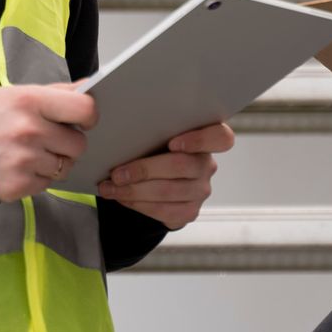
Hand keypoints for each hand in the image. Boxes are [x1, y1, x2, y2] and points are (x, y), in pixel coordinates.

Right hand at [0, 83, 96, 202]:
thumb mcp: (17, 94)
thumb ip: (55, 92)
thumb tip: (88, 85)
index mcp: (31, 101)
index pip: (84, 108)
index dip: (89, 116)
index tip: (83, 120)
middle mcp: (30, 130)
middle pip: (78, 143)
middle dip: (69, 143)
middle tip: (50, 140)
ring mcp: (25, 160)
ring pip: (65, 166)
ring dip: (55, 162)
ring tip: (33, 154)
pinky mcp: (20, 184)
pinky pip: (48, 183)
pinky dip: (39, 177)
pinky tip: (22, 167)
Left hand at [95, 121, 235, 228]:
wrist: (156, 178)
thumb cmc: (155, 146)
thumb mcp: (158, 132)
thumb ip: (153, 125)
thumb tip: (119, 120)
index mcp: (207, 138)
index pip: (221, 138)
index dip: (199, 140)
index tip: (172, 142)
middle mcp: (207, 165)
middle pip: (181, 166)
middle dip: (144, 170)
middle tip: (117, 173)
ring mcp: (201, 190)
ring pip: (167, 191)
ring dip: (133, 190)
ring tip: (110, 187)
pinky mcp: (189, 211)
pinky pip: (162, 210)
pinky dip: (137, 204)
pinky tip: (121, 196)